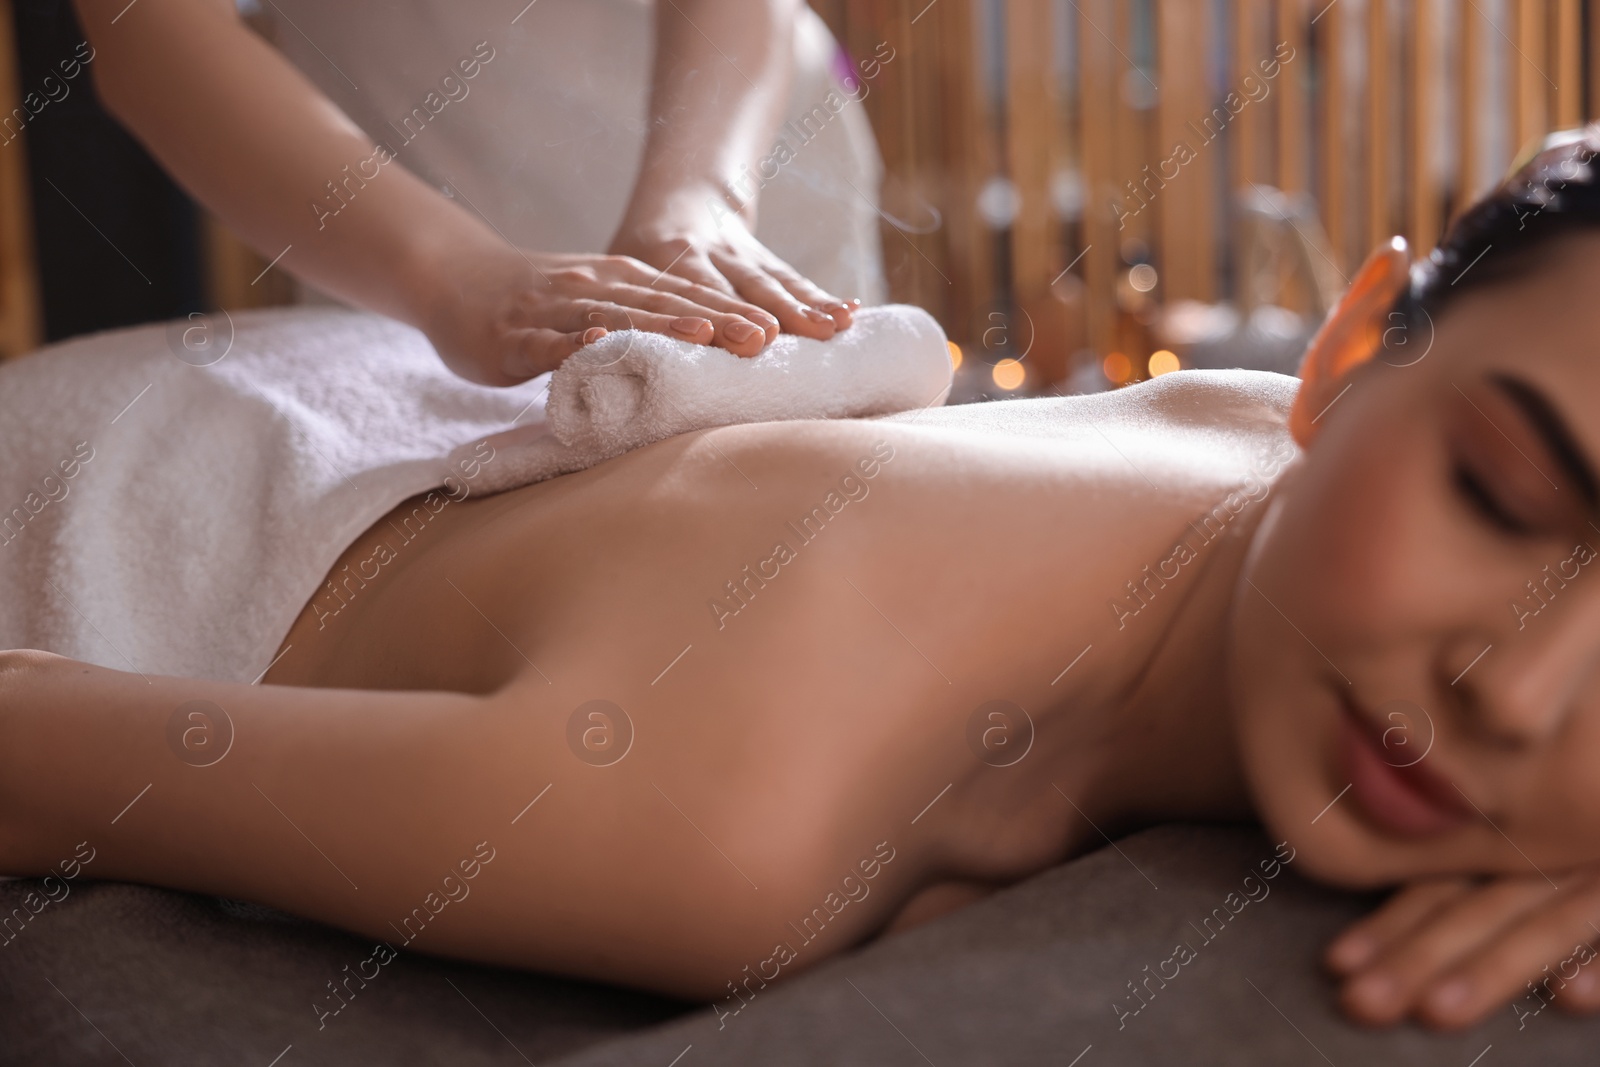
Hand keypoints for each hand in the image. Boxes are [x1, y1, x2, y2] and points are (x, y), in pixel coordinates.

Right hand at [420, 242, 783, 385]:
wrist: (452, 278)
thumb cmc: (534, 301)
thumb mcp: (595, 302)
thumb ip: (641, 321)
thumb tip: (703, 351)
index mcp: (620, 282)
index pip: (684, 298)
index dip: (728, 313)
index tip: (776, 332)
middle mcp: (595, 288)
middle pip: (663, 305)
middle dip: (715, 321)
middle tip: (763, 339)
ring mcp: (554, 310)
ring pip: (616, 318)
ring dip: (662, 328)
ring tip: (706, 338)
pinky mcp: (515, 337)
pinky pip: (550, 342)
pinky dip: (577, 344)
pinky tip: (603, 348)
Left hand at [610, 208, 857, 342]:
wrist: (683, 196)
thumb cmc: (639, 253)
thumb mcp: (618, 267)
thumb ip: (615, 309)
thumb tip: (591, 358)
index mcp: (659, 256)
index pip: (681, 290)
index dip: (699, 313)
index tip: (714, 338)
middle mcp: (702, 252)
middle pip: (731, 286)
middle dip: (752, 312)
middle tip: (768, 340)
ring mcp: (738, 254)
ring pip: (768, 280)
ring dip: (800, 305)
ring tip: (830, 328)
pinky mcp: (765, 261)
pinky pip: (793, 278)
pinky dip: (821, 296)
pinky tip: (851, 313)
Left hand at [1327, 870, 1599, 1029]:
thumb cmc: (1577, 840)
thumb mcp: (1524, 854)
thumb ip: (1474, 880)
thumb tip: (1382, 942)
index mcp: (1518, 844)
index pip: (1445, 884)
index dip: (1391, 924)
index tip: (1338, 965)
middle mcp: (1558, 854)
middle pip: (1481, 907)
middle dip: (1419, 958)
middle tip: (1363, 1004)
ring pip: (1547, 921)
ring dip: (1495, 967)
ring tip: (1438, 1013)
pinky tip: (1571, 998)